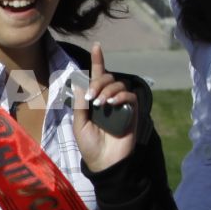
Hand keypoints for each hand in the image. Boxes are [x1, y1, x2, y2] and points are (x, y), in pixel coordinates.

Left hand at [72, 44, 138, 172]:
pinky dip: (121, 96)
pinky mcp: (131, 112)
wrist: (104, 162)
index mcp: (94, 100)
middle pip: (107, 78)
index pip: (97, 77)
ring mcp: (120, 105)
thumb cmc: (89, 145)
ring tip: (100, 103)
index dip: (98, 61)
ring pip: (118, 84)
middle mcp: (108, 99)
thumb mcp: (79, 124)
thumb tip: (80, 82)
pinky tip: (112, 103)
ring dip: (108, 89)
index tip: (97, 46)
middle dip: (98, 82)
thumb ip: (79, 104)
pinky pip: (130, 95)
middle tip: (91, 98)